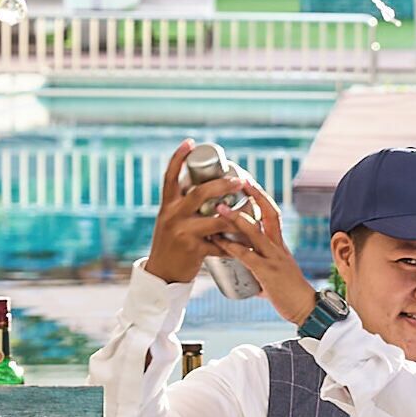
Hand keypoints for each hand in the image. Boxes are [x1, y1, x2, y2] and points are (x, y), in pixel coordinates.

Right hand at [141, 142, 246, 285]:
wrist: (161, 274)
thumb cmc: (170, 244)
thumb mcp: (170, 220)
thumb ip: (183, 205)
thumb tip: (203, 184)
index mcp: (167, 205)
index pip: (170, 176)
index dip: (179, 157)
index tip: (190, 142)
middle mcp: (173, 215)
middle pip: (200, 193)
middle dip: (223, 184)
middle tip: (241, 180)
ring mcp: (183, 233)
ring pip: (217, 220)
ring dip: (239, 215)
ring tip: (253, 209)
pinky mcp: (194, 250)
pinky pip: (221, 244)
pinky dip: (237, 244)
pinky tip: (249, 242)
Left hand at [204, 179, 317, 323]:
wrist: (306, 309)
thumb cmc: (290, 294)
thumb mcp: (275, 275)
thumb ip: (259, 270)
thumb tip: (245, 274)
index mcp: (280, 245)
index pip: (273, 213)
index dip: (261, 197)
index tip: (248, 183)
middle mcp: (278, 247)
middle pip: (269, 213)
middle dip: (254, 196)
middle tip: (238, 181)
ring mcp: (274, 258)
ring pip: (255, 232)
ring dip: (236, 218)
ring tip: (219, 208)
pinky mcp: (267, 272)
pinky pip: (247, 256)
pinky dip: (231, 247)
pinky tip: (218, 242)